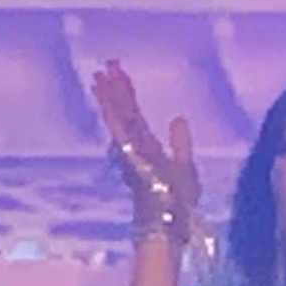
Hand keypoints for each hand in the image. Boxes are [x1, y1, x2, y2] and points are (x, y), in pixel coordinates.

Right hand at [90, 62, 198, 239]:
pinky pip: (120, 127)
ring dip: (109, 95)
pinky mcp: (129, 154)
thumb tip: (178, 117)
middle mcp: (135, 147)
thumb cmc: (178, 204)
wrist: (168, 221)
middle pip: (123, 112)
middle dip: (114, 89)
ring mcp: (130, 151)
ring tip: (99, 74)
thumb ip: (180, 143)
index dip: (126, 94)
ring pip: (119, 117)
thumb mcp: (185, 168)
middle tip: (104, 64)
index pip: (134, 116)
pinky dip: (112, 111)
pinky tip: (106, 98)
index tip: (118, 73)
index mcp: (147, 148)